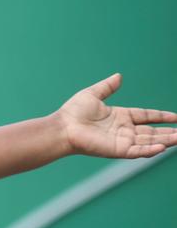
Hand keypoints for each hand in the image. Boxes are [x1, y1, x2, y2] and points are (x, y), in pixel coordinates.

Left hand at [58, 73, 176, 158]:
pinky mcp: (117, 150)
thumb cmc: (73, 112)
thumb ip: (107, 87)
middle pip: (152, 131)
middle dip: (169, 132)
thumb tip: (119, 76)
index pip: (146, 116)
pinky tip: (162, 147)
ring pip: (149, 141)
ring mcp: (121, 141)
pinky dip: (150, 150)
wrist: (62, 127)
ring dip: (166, 141)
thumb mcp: (93, 94)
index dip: (161, 116)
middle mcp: (124, 130)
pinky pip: (137, 151)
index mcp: (121, 116)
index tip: (176, 117)